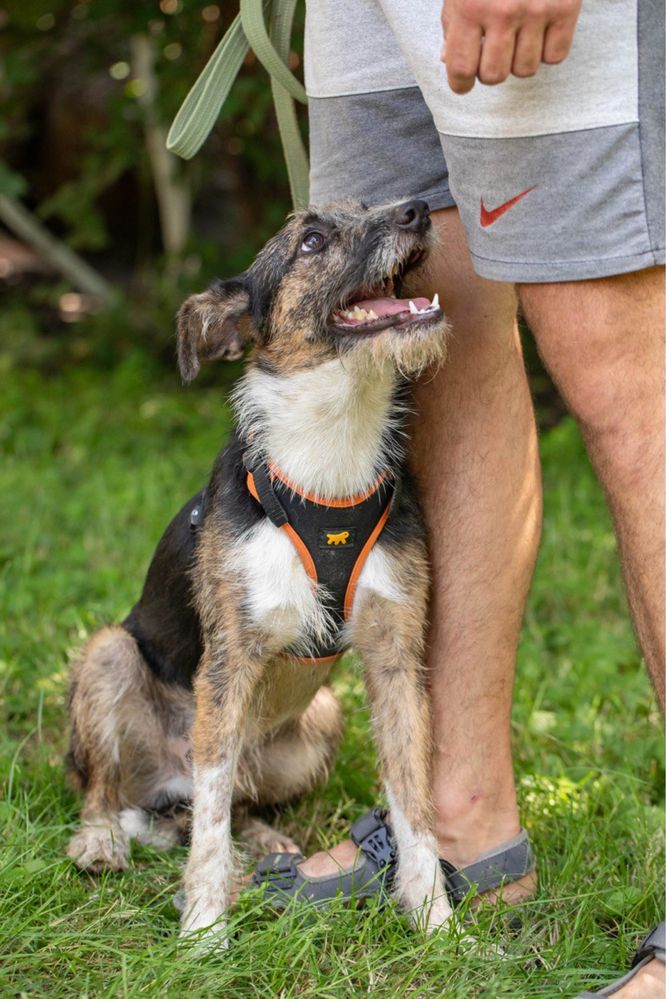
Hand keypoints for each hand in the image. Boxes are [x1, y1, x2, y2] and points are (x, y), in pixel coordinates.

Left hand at [441, 0, 581, 93]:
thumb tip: (450, 62)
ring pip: (525, 70)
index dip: (460, 84)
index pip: (461, 68)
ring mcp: (537, 10)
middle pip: (494, 76)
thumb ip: (453, 24)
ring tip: (518, 36)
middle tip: (493, 51)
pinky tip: (540, 32)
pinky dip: (546, 51)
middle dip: (490, 69)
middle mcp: (504, 11)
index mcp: (471, 6)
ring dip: (518, 60)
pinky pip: (555, 56)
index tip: (463, 84)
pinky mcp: (566, 7)